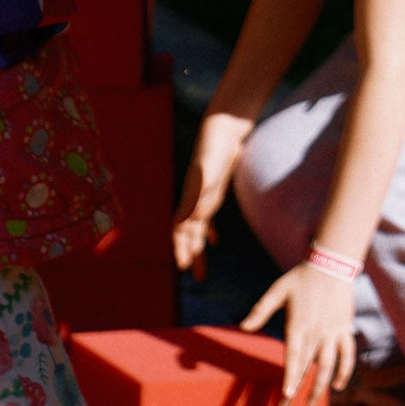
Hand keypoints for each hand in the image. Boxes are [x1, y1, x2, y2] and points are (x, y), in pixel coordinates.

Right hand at [171, 111, 247, 278]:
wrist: (223, 129)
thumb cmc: (214, 149)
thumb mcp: (207, 174)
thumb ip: (197, 197)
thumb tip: (184, 222)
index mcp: (191, 199)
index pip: (181, 229)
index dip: (181, 247)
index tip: (182, 267)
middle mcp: (195, 200)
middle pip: (189, 233)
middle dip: (190, 253)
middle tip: (194, 275)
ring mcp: (204, 196)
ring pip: (199, 228)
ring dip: (198, 248)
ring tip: (200, 268)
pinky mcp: (214, 190)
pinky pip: (209, 217)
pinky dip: (209, 231)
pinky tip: (213, 242)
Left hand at [240, 263, 358, 405]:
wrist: (331, 265)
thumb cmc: (300, 278)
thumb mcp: (277, 291)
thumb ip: (260, 310)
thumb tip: (242, 326)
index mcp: (298, 325)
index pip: (293, 356)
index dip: (290, 376)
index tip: (286, 394)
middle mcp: (316, 332)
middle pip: (307, 367)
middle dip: (296, 389)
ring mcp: (332, 332)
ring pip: (328, 366)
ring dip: (320, 387)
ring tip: (311, 404)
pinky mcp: (344, 330)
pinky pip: (347, 355)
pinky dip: (344, 371)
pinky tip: (338, 385)